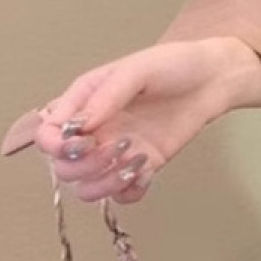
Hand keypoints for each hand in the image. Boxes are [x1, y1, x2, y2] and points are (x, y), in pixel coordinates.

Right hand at [34, 37, 260, 204]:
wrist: (212, 79)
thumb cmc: (172, 65)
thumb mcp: (136, 70)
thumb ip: (106, 97)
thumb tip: (79, 126)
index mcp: (82, 103)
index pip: (48, 136)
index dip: (56, 146)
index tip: (82, 142)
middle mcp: (95, 131)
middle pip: (64, 169)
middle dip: (85, 166)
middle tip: (118, 146)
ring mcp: (117, 151)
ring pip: (89, 188)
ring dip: (106, 183)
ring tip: (133, 162)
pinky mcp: (143, 166)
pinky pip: (124, 194)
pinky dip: (130, 191)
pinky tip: (146, 173)